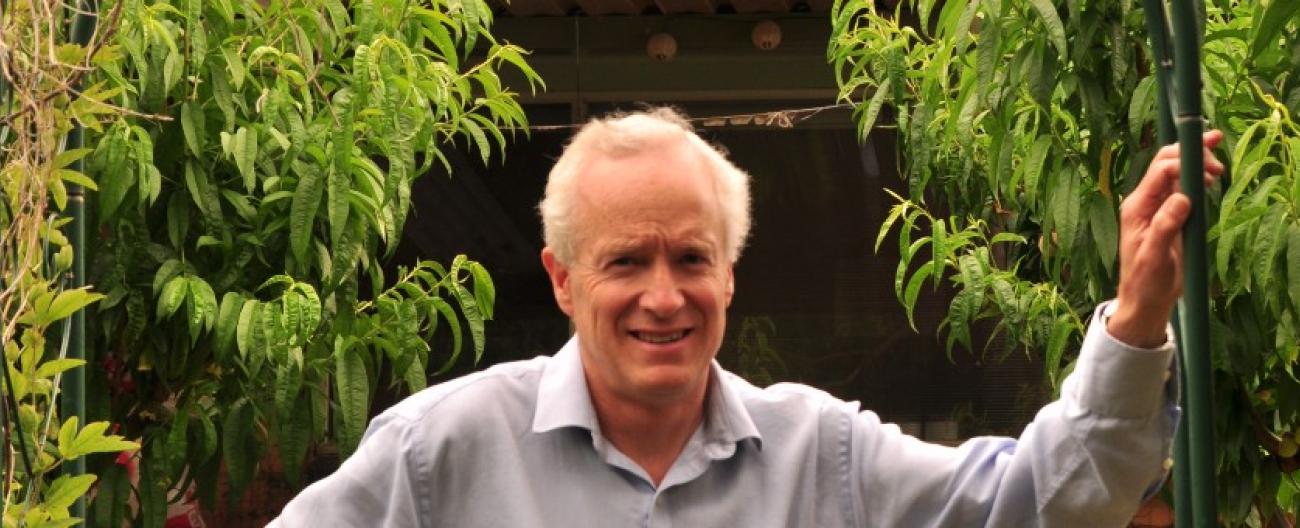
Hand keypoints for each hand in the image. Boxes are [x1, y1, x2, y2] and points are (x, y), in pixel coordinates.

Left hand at [1108, 131, 1224, 347]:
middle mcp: (1145, 201)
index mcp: (1136, 207)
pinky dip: (1198, 177)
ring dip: (1197, 162)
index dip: (1185, 162)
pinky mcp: (1170, 213)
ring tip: (1218, 171)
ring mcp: (1158, 206)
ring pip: (1177, 172)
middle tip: (1219, 163)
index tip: (1211, 171)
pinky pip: (1184, 186)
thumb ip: (1165, 226)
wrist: (1145, 300)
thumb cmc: (1145, 281)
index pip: (1160, 170)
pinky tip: (1211, 178)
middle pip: (1167, 162)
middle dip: (1192, 153)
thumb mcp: (1154, 257)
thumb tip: (1181, 197)